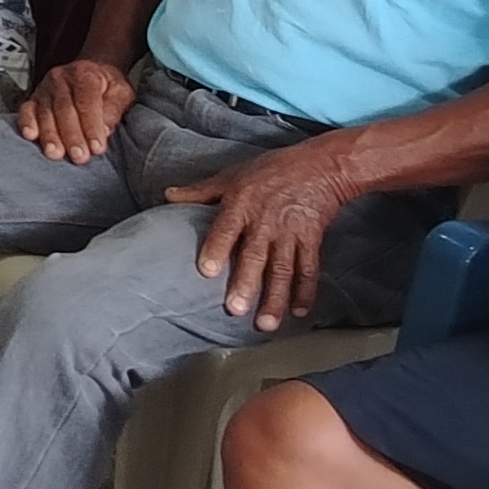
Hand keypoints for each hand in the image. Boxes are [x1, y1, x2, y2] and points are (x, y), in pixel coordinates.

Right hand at [16, 57, 136, 166]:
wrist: (91, 72)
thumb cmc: (106, 86)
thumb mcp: (121, 92)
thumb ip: (114, 109)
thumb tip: (105, 130)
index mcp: (85, 74)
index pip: (87, 102)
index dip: (91, 126)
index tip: (97, 147)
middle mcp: (61, 78)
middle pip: (64, 109)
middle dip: (71, 135)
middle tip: (79, 156)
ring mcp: (45, 88)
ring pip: (45, 113)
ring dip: (50, 135)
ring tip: (56, 153)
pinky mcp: (33, 99)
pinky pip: (26, 110)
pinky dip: (26, 123)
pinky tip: (31, 135)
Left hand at [169, 136, 364, 326]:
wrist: (321, 165)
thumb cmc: (271, 170)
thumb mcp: (232, 176)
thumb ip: (200, 191)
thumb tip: (167, 196)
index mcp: (241, 205)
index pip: (226, 229)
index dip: (216, 249)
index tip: (206, 272)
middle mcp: (265, 222)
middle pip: (255, 256)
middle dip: (246, 283)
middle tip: (235, 309)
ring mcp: (290, 233)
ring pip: (282, 269)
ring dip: (275, 298)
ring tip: (265, 323)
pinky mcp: (312, 240)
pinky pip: (309, 268)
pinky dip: (305, 291)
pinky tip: (299, 312)